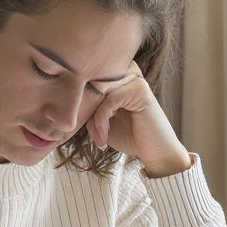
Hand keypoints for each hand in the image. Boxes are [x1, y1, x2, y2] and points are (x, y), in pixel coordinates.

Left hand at [85, 62, 191, 176]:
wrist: (155, 153)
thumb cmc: (130, 137)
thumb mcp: (101, 120)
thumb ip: (89, 106)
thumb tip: (71, 99)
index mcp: (120, 77)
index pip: (89, 79)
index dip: (79, 101)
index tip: (79, 125)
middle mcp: (128, 73)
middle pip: (92, 83)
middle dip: (85, 111)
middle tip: (91, 135)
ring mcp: (135, 80)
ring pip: (98, 92)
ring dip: (93, 119)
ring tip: (99, 138)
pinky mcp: (140, 90)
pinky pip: (109, 101)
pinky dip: (101, 121)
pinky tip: (105, 137)